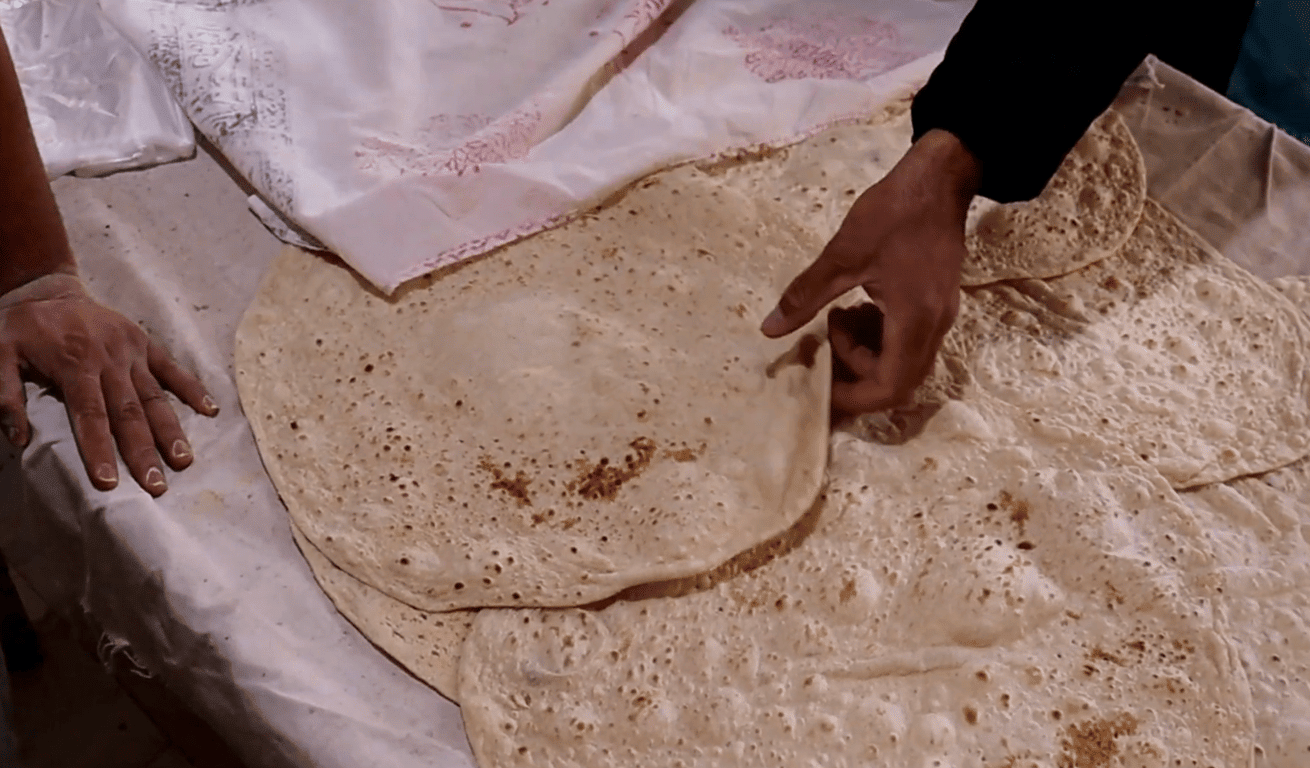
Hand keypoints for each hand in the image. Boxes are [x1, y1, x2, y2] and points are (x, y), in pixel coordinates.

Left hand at [0, 274, 217, 495]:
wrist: (48, 290)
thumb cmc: (23, 327)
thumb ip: (6, 394)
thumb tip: (18, 438)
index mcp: (75, 365)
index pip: (91, 416)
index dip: (100, 449)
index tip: (110, 481)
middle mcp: (110, 360)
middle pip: (129, 413)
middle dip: (143, 451)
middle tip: (157, 485)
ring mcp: (132, 352)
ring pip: (155, 397)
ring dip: (170, 430)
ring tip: (183, 459)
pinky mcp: (146, 344)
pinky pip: (173, 368)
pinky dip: (192, 389)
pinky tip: (210, 410)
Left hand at [761, 129, 980, 416]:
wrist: (941, 178)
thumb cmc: (894, 212)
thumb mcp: (843, 254)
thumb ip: (805, 295)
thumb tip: (769, 330)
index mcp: (914, 320)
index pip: (889, 386)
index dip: (854, 398)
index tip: (820, 386)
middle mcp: (934, 327)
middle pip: (898, 382)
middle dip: (856, 378)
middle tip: (821, 354)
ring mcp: (940, 316)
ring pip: (904, 363)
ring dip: (866, 355)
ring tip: (836, 321)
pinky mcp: (936, 304)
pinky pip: (909, 341)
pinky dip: (879, 338)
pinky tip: (856, 308)